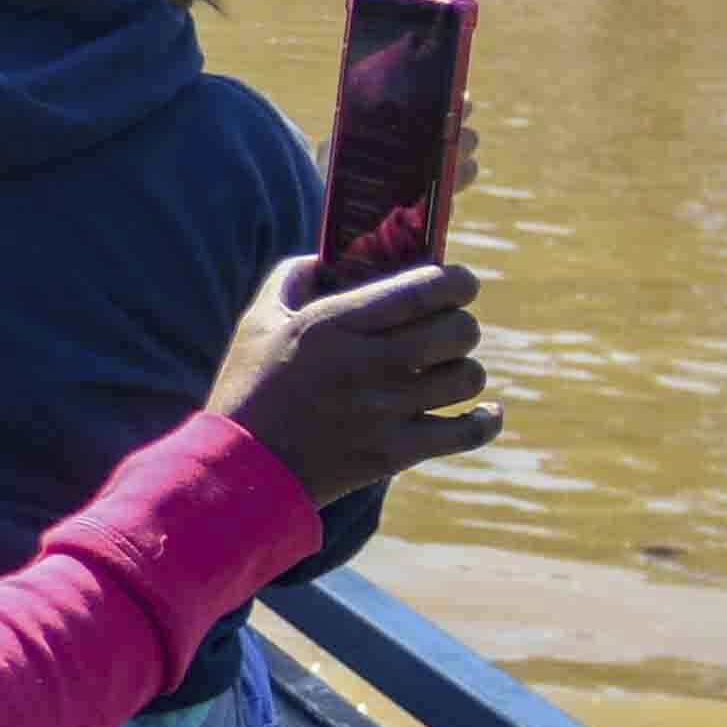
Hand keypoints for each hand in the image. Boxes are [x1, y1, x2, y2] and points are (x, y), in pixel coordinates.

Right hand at [213, 256, 499, 504]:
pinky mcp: (397, 452)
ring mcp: (387, 411)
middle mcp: (371, 364)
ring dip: (463, 370)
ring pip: (468, 377)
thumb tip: (330, 256)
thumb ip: (296, 276)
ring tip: (444, 372)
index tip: (460, 283)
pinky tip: (484, 412)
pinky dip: (485, 420)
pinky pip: (468, 433)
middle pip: (460, 331)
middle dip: (461, 324)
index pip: (427, 288)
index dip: (459, 281)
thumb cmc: (249, 387)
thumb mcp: (259, 319)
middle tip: (445, 330)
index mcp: (338, 323)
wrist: (242, 469)